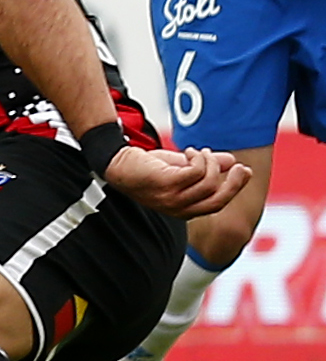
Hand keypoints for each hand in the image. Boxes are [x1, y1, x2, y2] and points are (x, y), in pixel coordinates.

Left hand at [102, 143, 248, 218]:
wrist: (117, 163)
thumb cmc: (148, 167)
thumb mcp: (181, 168)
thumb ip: (206, 167)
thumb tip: (232, 161)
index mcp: (184, 209)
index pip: (216, 204)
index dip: (233, 188)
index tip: (244, 170)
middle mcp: (178, 209)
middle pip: (217, 200)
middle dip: (234, 183)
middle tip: (239, 165)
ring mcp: (171, 198)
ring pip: (208, 183)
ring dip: (210, 163)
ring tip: (199, 151)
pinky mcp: (165, 184)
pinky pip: (196, 172)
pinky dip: (198, 158)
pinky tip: (189, 151)